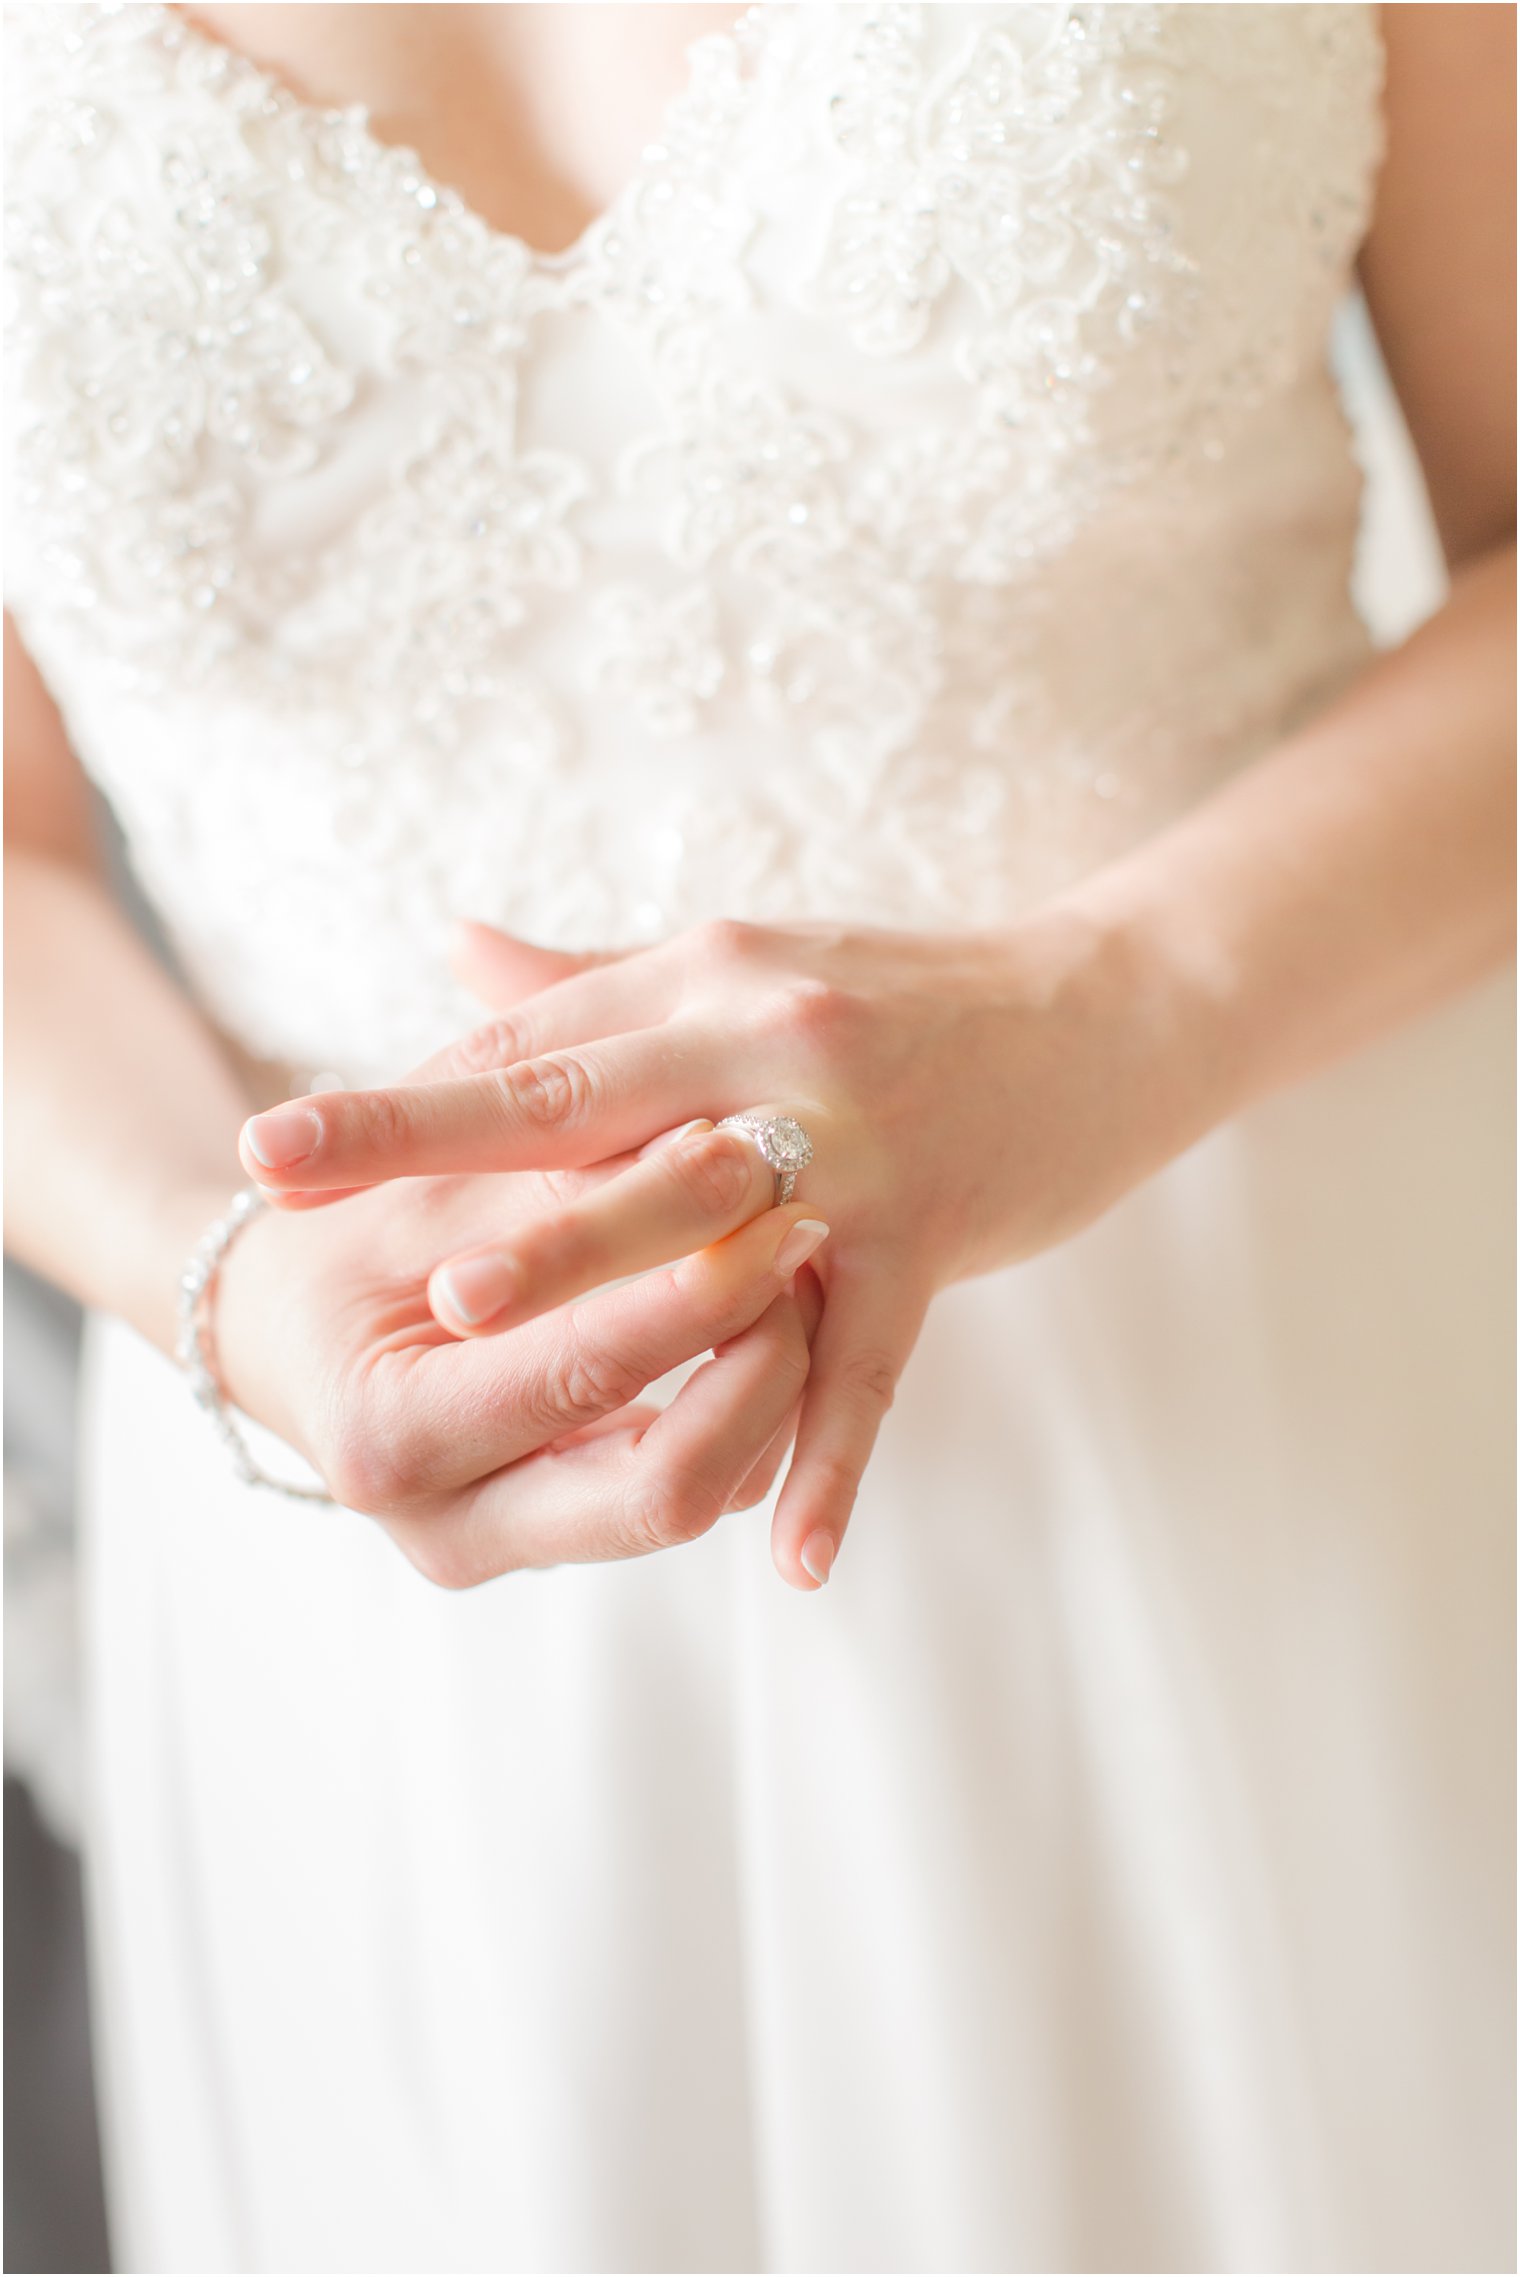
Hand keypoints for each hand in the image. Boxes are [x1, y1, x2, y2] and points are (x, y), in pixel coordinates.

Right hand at [207, 1129, 828, 1589]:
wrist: (292, 1322)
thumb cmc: (349, 1233)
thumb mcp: (432, 1190)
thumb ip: (562, 1189)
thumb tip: (719, 1146)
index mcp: (389, 1437)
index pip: (581, 1377)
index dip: (690, 1285)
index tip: (762, 1181)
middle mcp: (451, 1528)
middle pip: (666, 1491)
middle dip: (761, 1362)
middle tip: (802, 1229)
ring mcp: (518, 1546)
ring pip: (704, 1496)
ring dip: (775, 1382)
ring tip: (799, 1254)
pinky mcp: (574, 1534)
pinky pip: (704, 1486)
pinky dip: (753, 1402)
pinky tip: (774, 1301)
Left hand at [242, 903, 1207, 1580]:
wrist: (1111, 1009)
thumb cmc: (904, 996)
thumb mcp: (744, 969)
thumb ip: (595, 981)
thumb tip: (452, 953)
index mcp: (706, 980)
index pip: (535, 1044)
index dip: (406, 1099)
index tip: (282, 1144)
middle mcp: (769, 1043)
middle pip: (582, 1110)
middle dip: (441, 1162)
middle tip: (304, 1207)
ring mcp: (856, 1142)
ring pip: (705, 1222)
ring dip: (590, 1277)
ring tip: (472, 1332)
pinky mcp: (935, 1231)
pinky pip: (869, 1363)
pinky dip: (826, 1459)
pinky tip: (785, 1558)